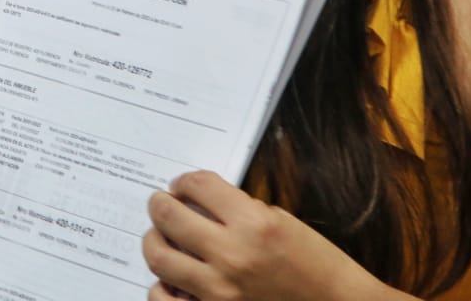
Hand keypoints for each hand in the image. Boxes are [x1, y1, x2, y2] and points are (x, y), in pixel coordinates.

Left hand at [143, 171, 399, 300]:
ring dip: (154, 241)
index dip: (185, 181)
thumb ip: (239, 210)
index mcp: (254, 224)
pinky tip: (168, 280)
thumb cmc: (316, 265)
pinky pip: (163, 300)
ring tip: (159, 238)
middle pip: (168, 216)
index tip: (182, 185)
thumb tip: (199, 202)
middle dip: (160, 204)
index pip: (198, 185)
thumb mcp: (282, 222)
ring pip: (159, 257)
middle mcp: (233, 256)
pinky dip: (160, 287)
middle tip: (160, 203)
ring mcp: (220, 292)